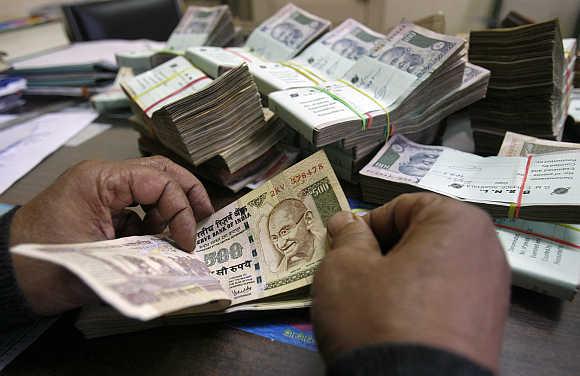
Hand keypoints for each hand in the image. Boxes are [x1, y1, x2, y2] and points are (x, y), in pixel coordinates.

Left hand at [10, 156, 213, 314]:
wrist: (7, 275)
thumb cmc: (44, 266)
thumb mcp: (99, 261)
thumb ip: (144, 256)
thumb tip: (182, 262)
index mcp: (100, 180)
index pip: (158, 180)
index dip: (181, 209)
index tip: (187, 242)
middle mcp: (104, 178)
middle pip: (160, 171)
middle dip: (187, 194)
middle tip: (206, 218)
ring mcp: (103, 192)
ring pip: (152, 186)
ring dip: (170, 209)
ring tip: (176, 238)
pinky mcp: (102, 208)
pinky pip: (139, 207)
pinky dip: (154, 223)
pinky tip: (154, 244)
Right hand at [312, 193, 509, 371]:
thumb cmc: (379, 321)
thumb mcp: (345, 269)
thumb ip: (347, 237)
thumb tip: (347, 222)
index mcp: (457, 222)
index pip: (402, 206)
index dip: (367, 224)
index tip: (345, 245)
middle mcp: (486, 249)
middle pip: (422, 235)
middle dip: (386, 251)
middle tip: (356, 273)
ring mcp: (492, 289)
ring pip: (434, 267)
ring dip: (401, 276)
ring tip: (374, 301)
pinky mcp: (489, 324)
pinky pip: (447, 296)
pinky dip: (421, 301)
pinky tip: (398, 322)